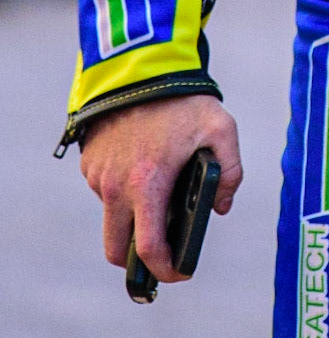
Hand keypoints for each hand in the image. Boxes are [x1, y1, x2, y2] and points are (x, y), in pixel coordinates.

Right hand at [80, 95, 241, 282]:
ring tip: (159, 187)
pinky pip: (105, 189)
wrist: (140, 65)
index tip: (178, 272)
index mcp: (147, 185)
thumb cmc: (183, 99)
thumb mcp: (222, 130)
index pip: (148, 249)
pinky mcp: (89, 161)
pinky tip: (143, 163)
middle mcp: (115, 187)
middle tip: (162, 251)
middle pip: (115, 249)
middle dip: (137, 259)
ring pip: (111, 216)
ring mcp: (98, 175)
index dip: (164, 269)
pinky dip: (122, 188)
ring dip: (132, 214)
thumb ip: (229, 173)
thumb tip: (219, 207)